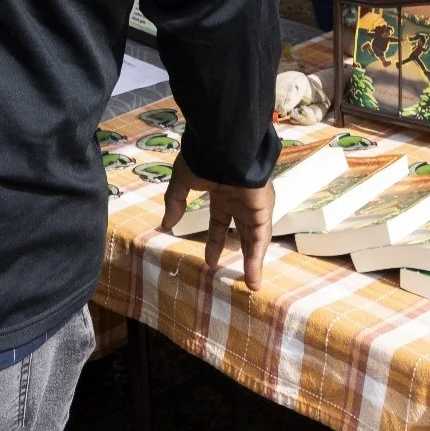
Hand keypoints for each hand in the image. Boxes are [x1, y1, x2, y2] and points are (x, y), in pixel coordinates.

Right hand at [159, 154, 273, 290]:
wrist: (224, 145)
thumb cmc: (204, 159)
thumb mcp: (183, 180)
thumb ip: (175, 202)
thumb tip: (166, 224)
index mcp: (223, 190)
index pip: (220, 220)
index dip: (214, 240)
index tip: (209, 260)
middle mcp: (240, 199)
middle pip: (242, 231)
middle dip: (238, 250)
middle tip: (233, 273)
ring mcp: (253, 204)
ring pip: (254, 237)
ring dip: (252, 261)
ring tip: (249, 285)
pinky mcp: (263, 209)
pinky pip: (261, 237)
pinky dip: (257, 257)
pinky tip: (253, 277)